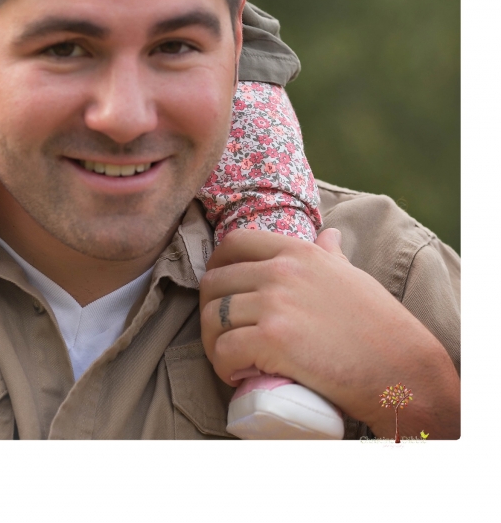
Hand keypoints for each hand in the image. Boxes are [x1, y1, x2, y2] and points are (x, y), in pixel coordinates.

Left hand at [199, 228, 459, 437]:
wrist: (400, 368)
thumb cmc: (379, 324)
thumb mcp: (351, 275)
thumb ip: (332, 254)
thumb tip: (329, 235)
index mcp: (297, 252)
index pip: (234, 242)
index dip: (216, 266)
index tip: (219, 290)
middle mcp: (281, 271)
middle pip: (214, 282)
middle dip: (211, 311)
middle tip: (225, 335)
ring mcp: (275, 304)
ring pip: (212, 318)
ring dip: (214, 343)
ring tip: (230, 359)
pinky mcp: (273, 341)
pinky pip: (224, 350)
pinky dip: (222, 366)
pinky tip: (235, 374)